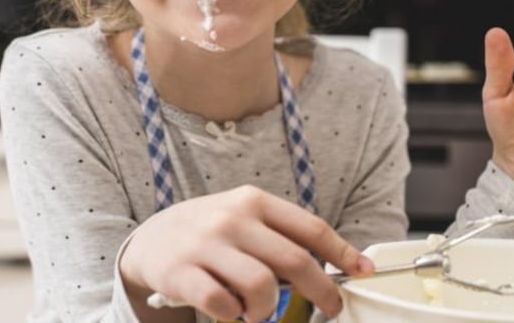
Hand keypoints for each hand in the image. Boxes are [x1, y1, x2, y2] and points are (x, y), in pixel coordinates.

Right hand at [119, 185, 373, 322]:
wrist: (150, 239)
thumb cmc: (209, 233)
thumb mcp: (244, 219)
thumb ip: (281, 237)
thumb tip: (335, 265)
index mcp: (253, 201)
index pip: (309, 227)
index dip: (342, 252)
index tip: (362, 270)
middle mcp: (231, 219)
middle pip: (293, 260)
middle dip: (321, 290)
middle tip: (329, 307)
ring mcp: (205, 245)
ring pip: (261, 287)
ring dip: (268, 310)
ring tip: (259, 312)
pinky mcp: (181, 273)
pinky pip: (223, 305)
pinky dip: (234, 317)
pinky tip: (230, 312)